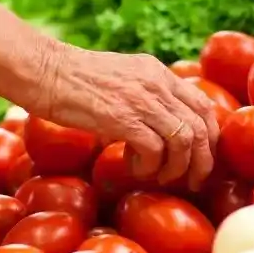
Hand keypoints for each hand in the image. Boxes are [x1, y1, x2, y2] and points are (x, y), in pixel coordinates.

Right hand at [26, 44, 219, 190]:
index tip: (201, 158)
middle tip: (192, 181)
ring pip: (184, 141)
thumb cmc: (72, 80)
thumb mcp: (120, 78)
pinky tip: (133, 168)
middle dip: (202, 161)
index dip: (209, 138)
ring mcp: (142, 100)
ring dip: (176, 168)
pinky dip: (149, 167)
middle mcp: (157, 83)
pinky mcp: (124, 118)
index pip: (204, 105)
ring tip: (158, 177)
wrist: (44, 71)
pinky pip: (155, 151)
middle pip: (202, 127)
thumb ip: (142, 95)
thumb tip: (155, 130)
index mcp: (158, 72)